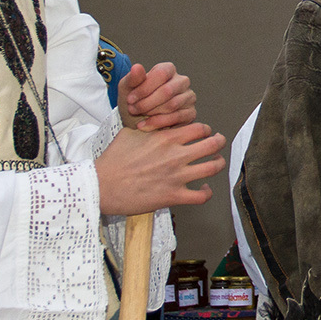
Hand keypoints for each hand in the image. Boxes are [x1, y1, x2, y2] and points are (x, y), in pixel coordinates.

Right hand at [95, 121, 226, 214]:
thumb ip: (149, 128)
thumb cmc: (112, 159)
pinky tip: (205, 188)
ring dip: (219, 163)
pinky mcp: (173, 196)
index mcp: (166, 138)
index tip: (204, 133)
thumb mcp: (129, 133)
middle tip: (218, 143)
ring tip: (217, 162)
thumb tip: (154, 123)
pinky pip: (201, 196)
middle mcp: (175, 155)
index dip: (205, 129)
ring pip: (213, 167)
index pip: (199, 128)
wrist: (101, 185)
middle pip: (212, 144)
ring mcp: (176, 177)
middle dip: (219, 142)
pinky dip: (208, 192)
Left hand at [118, 62, 197, 130]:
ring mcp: (189, 97)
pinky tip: (145, 125)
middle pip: (167, 90)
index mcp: (168, 69)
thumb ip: (132, 78)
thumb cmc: (134, 100)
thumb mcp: (127, 88)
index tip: (130, 99)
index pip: (161, 74)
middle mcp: (182, 81)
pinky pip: (177, 117)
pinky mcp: (190, 113)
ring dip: (152, 113)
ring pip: (172, 105)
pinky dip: (158, 123)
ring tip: (138, 117)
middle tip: (132, 110)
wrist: (137, 119)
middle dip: (146, 103)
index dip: (145, 87)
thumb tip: (137, 67)